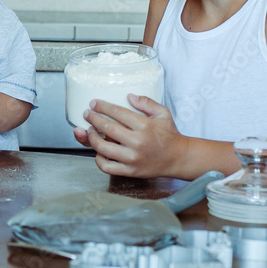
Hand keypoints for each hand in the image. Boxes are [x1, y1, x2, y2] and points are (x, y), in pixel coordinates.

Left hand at [72, 95, 188, 177]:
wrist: (179, 158)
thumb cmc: (169, 135)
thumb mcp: (162, 113)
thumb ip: (146, 102)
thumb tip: (129, 96)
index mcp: (144, 126)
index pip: (118, 113)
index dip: (103, 107)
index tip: (94, 103)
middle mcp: (137, 142)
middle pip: (107, 128)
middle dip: (93, 119)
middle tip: (87, 114)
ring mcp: (133, 158)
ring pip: (103, 147)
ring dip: (92, 137)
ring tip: (90, 131)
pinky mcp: (131, 171)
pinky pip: (108, 166)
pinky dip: (98, 159)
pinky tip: (98, 152)